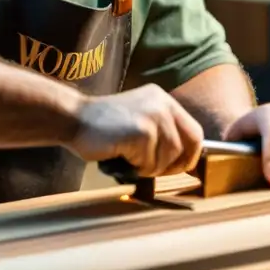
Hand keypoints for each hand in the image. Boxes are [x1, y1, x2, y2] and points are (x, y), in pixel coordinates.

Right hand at [68, 84, 204, 177]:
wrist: (75, 119)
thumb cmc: (104, 126)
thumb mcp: (139, 117)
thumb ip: (161, 131)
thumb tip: (183, 160)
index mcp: (163, 99)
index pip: (194, 132)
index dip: (190, 155)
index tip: (179, 167)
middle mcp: (162, 104)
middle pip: (184, 146)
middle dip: (171, 165)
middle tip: (152, 170)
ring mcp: (153, 117)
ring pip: (168, 157)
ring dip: (150, 167)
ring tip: (131, 160)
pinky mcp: (141, 132)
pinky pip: (150, 162)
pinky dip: (137, 167)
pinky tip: (122, 157)